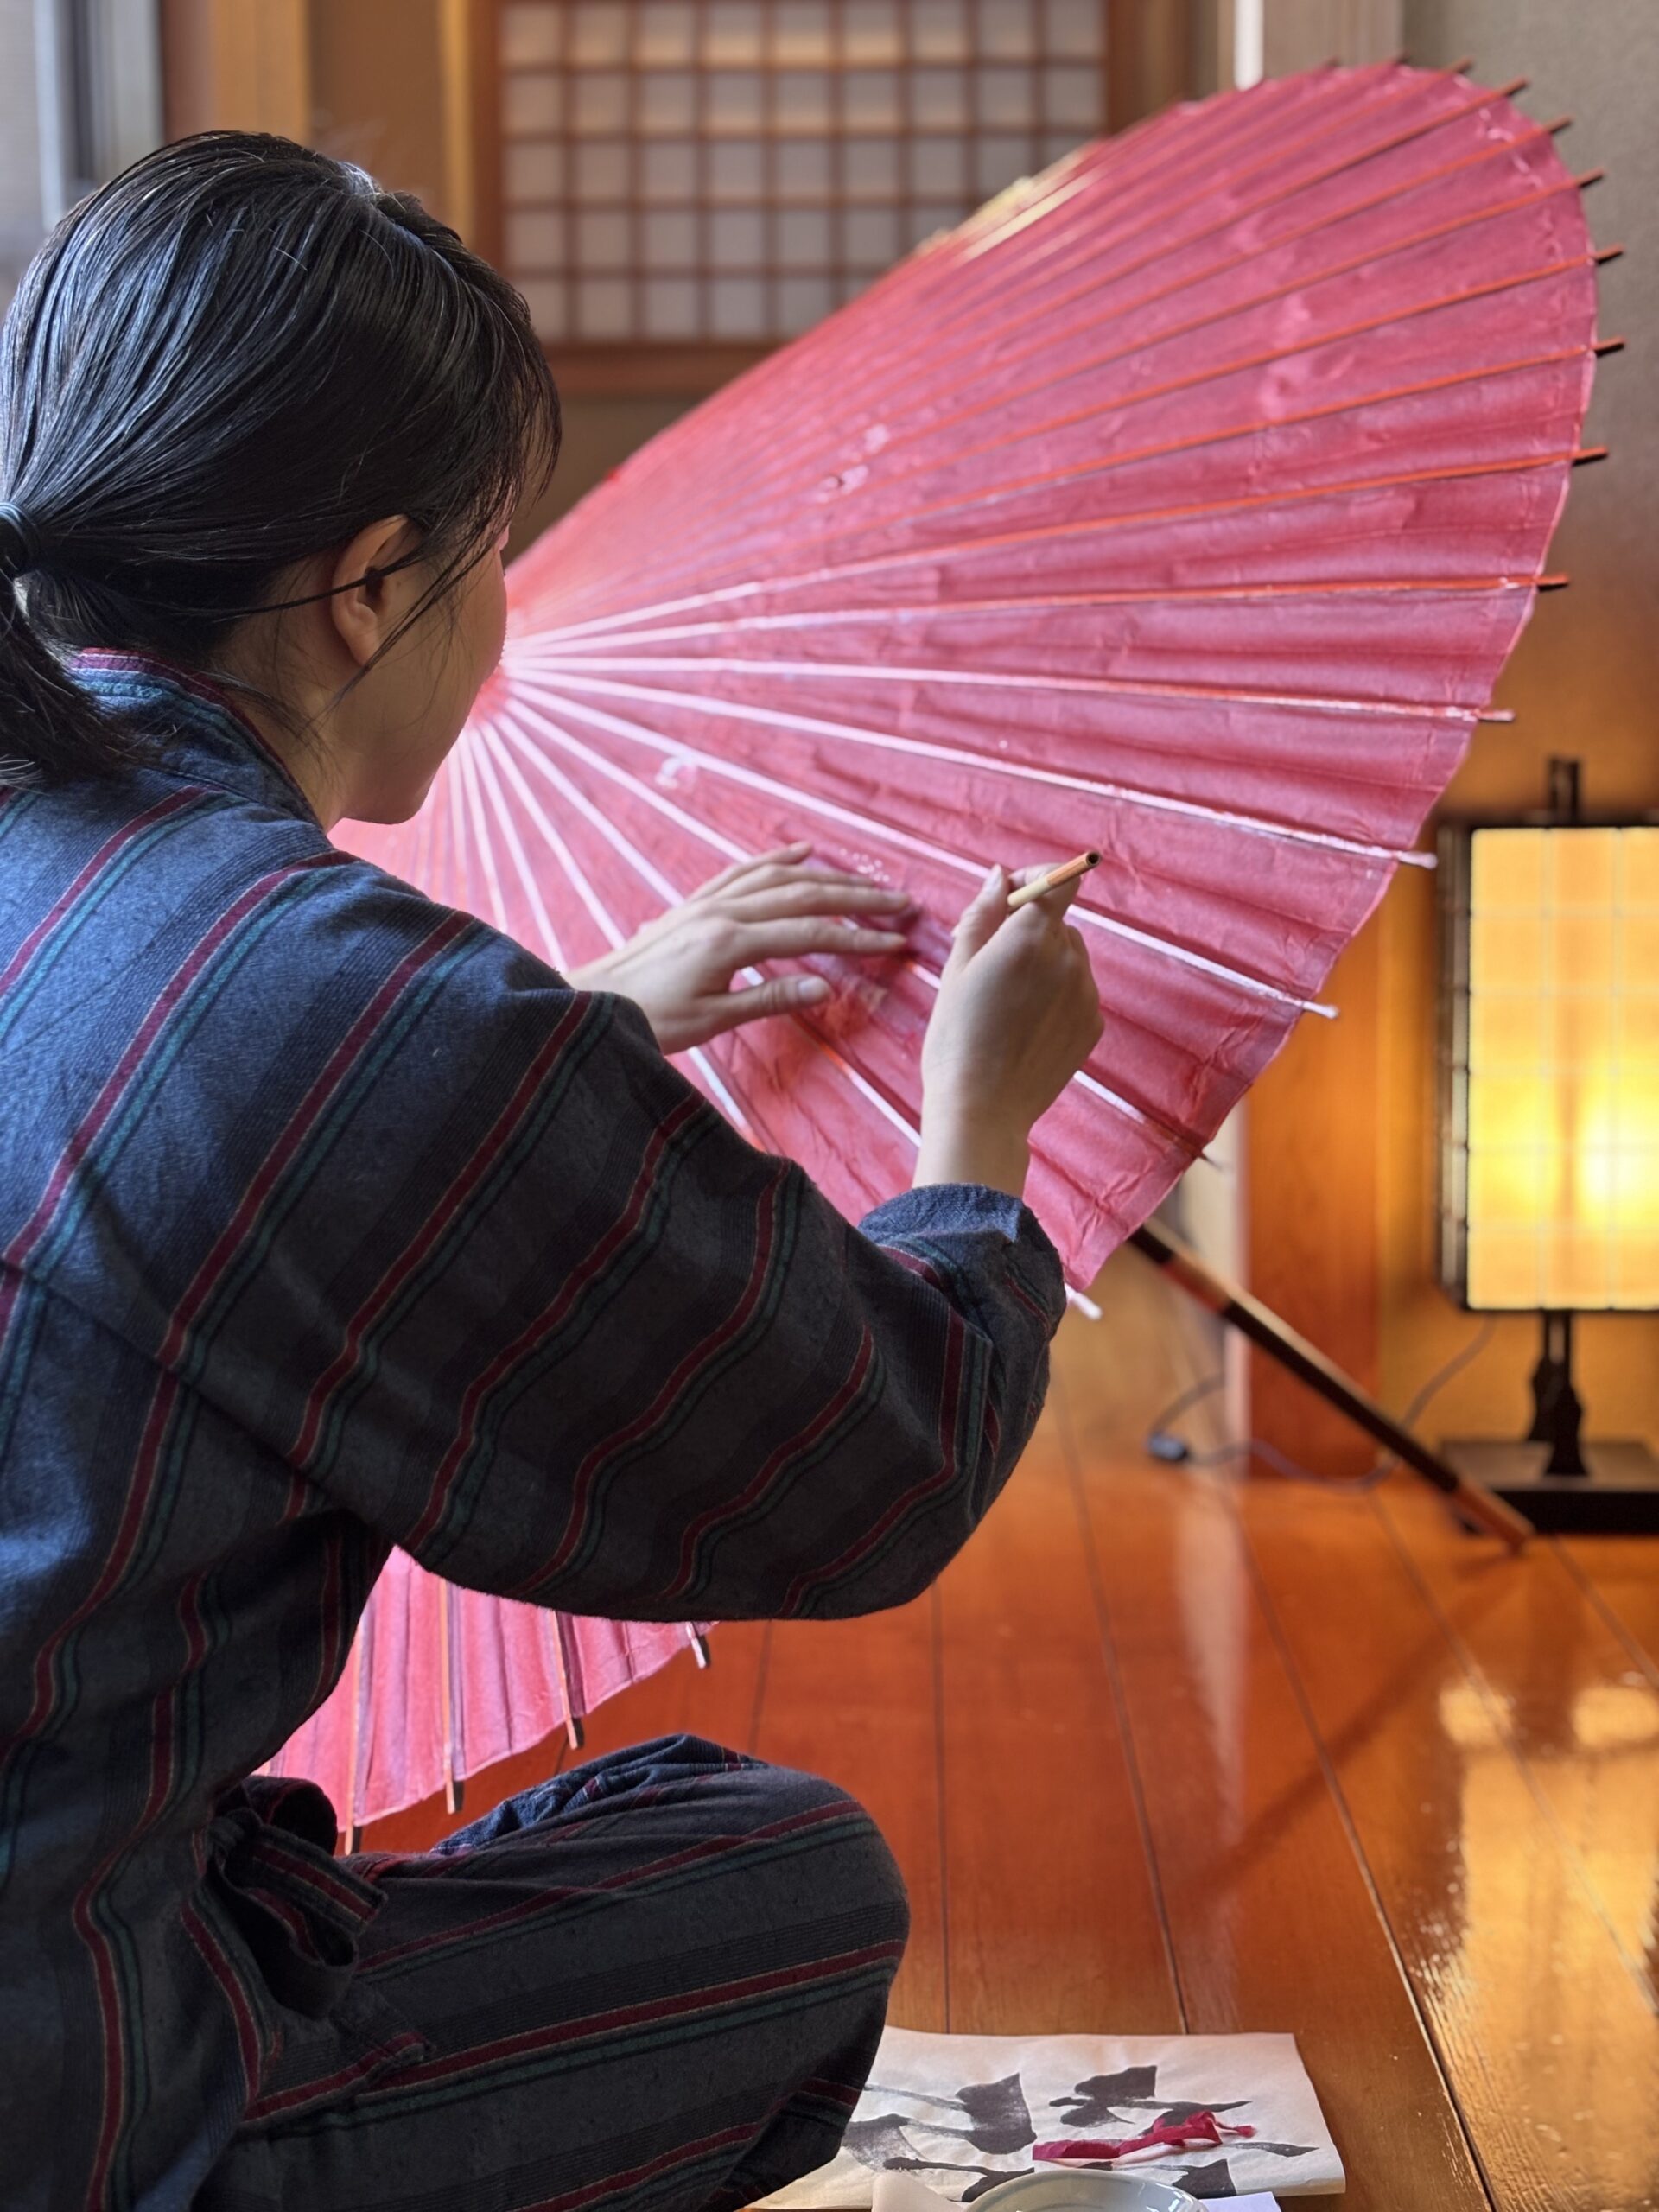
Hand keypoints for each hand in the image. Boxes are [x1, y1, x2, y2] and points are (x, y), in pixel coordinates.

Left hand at [569, 843, 909, 1053]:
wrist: (592, 1002)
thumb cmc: (649, 1019)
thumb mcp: (712, 1020)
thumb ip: (770, 999)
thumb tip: (826, 986)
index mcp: (730, 942)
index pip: (810, 933)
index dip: (857, 936)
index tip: (895, 940)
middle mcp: (721, 911)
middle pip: (803, 894)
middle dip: (856, 897)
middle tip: (899, 902)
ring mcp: (706, 902)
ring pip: (777, 877)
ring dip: (826, 875)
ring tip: (865, 881)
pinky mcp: (693, 903)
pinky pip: (742, 870)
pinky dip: (775, 858)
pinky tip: (800, 851)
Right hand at [915, 862, 1103, 1197]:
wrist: (981, 1109)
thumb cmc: (956, 1037)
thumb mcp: (956, 968)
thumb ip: (982, 915)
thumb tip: (999, 877)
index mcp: (1030, 938)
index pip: (1058, 881)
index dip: (1037, 878)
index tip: (1013, 892)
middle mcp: (1068, 959)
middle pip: (1058, 922)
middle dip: (1030, 930)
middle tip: (992, 966)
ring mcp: (1086, 993)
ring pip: (1069, 956)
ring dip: (1045, 963)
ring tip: (1008, 1003)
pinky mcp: (1093, 1024)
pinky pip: (1077, 991)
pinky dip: (1056, 996)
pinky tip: (1025, 1026)